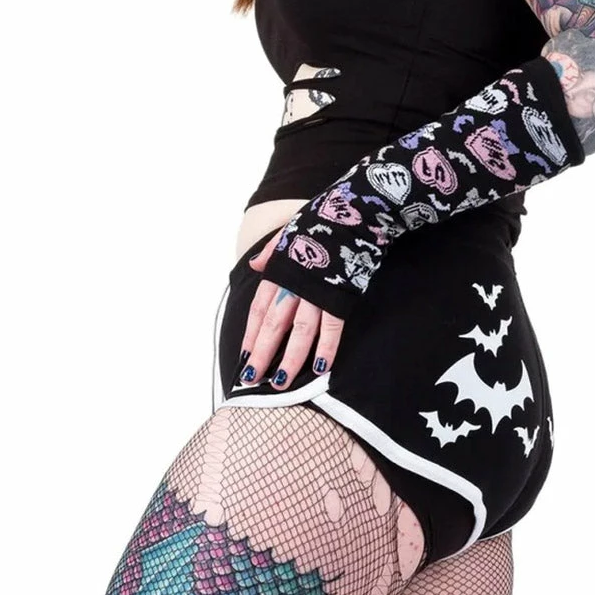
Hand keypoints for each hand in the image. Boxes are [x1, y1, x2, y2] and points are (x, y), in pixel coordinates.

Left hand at [238, 226, 345, 390]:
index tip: (242, 356)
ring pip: (300, 332)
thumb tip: (254, 266)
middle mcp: (295, 284)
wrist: (353, 211)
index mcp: (280, 270)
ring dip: (290, 359)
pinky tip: (321, 369)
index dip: (250, 334)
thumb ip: (270, 253)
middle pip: (274, 325)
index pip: (259, 308)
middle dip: (261, 354)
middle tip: (250, 379)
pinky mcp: (341, 295)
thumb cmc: (319, 221)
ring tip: (280, 383)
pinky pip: (333, 327)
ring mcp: (318, 291)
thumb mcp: (288, 232)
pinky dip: (327, 348)